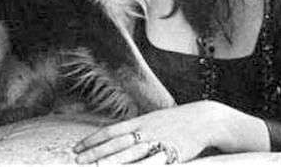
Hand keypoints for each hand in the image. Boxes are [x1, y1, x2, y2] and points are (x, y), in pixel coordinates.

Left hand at [73, 101, 232, 164]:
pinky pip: (149, 164)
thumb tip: (118, 137)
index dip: (93, 139)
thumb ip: (137, 128)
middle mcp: (146, 131)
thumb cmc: (177, 120)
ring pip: (129, 154)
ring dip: (111, 162)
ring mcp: (157, 143)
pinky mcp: (169, 154)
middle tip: (78, 161)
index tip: (77, 148)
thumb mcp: (155, 119)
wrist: (204, 119)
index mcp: (141, 121)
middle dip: (95, 153)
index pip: (111, 131)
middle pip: (116, 143)